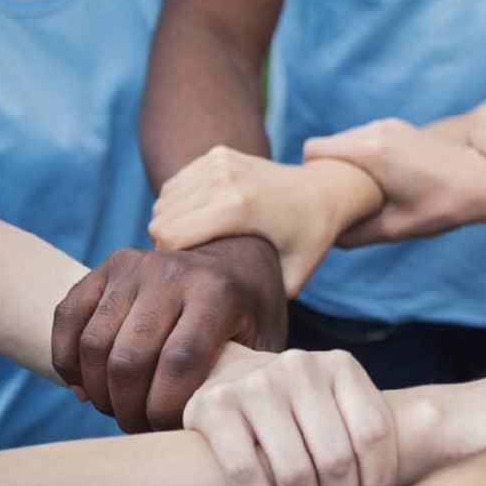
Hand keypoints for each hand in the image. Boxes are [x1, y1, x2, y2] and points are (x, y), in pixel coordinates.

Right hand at [52, 235, 287, 432]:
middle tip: (139, 426)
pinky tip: (86, 388)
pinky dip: (67, 361)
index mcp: (217, 294)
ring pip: (93, 343)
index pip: (179, 362)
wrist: (236, 260)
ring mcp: (135, 267)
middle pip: (129, 358)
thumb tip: (213, 434)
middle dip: (128, 408)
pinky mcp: (106, 267)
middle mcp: (172, 274)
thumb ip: (238, 381)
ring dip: (98, 391)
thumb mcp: (261, 344)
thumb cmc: (249, 317)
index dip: (164, 407)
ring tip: (117, 409)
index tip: (166, 428)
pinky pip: (67, 317)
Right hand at [149, 146, 343, 296]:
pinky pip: (176, 186)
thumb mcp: (292, 279)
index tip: (191, 279)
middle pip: (161, 220)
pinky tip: (204, 221)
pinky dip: (180, 206)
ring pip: (164, 202)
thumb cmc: (308, 239)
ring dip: (173, 225)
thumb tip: (227, 331)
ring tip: (200, 244)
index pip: (170, 237)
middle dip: (169, 248)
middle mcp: (224, 178)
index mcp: (239, 207)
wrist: (324, 191)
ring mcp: (219, 162)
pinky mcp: (217, 154)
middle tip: (195, 266)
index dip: (172, 264)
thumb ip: (257, 301)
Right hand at [186, 347, 396, 485]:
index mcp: (340, 366)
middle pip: (337, 458)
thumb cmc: (299, 407)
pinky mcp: (215, 407)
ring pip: (294, 471)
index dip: (379, 483)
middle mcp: (300, 368)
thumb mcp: (337, 403)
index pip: (374, 435)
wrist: (228, 375)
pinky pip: (246, 473)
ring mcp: (255, 385)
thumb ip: (364, 432)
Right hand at [303, 118, 485, 245]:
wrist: (485, 179)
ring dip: (345, 163)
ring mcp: (388, 124)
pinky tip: (378, 181)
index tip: (320, 198)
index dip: (309, 175)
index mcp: (371, 152)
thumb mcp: (396, 228)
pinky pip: (364, 138)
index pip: (312, 151)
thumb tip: (328, 238)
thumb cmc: (444, 205)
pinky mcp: (399, 126)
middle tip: (338, 201)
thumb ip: (355, 234)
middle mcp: (375, 130)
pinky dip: (362, 156)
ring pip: (345, 141)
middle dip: (325, 170)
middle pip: (326, 145)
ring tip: (359, 193)